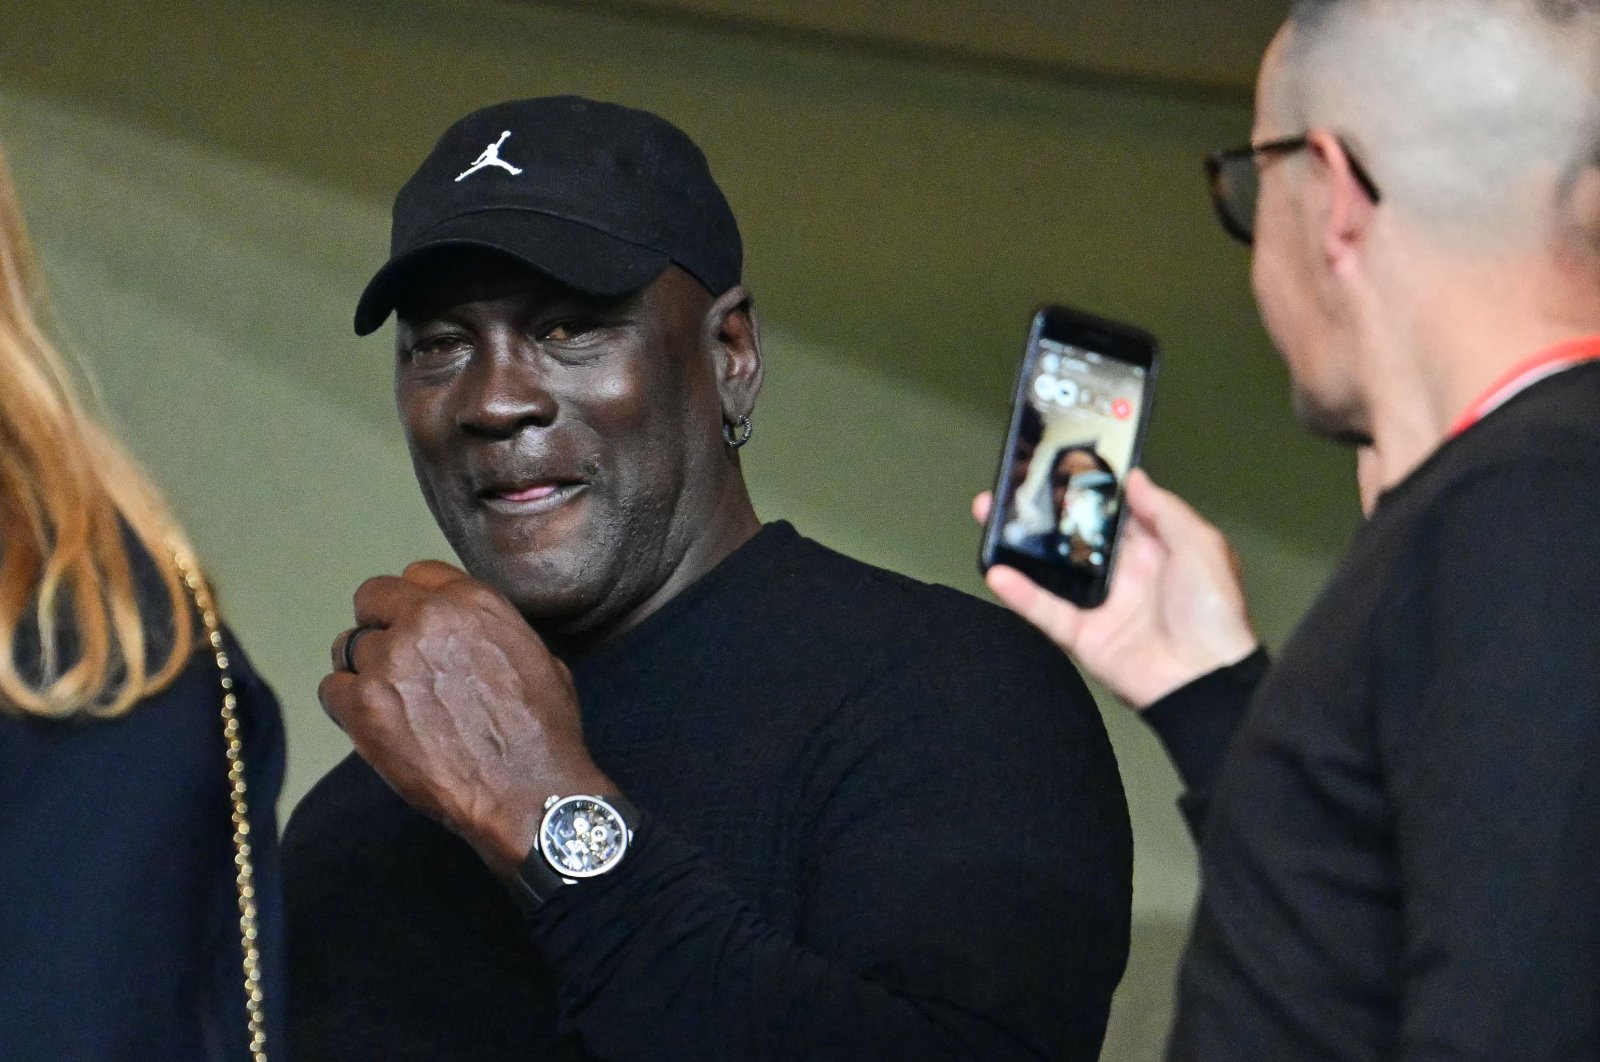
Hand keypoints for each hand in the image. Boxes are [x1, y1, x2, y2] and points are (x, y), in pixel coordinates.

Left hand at [321, 560, 613, 876]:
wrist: (528, 792)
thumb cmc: (543, 734)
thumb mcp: (539, 657)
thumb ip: (491, 633)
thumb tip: (471, 639)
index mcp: (474, 602)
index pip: (418, 575)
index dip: (415, 602)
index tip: (416, 625)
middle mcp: (427, 619)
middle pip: (372, 597)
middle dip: (379, 624)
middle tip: (393, 661)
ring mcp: (391, 659)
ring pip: (347, 646)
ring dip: (362, 669)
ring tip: (386, 701)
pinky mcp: (363, 704)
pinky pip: (331, 690)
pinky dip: (346, 707)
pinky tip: (373, 725)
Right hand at [975, 469, 1258, 708]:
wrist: (1208, 681)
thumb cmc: (1215, 614)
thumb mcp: (1202, 547)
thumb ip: (1165, 511)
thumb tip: (1135, 478)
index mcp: (1154, 549)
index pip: (1112, 512)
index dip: (1086, 489)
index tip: (1056, 464)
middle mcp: (1123, 573)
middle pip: (1072, 536)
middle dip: (1042, 512)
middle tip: (1011, 487)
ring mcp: (1100, 604)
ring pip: (1051, 568)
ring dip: (1020, 545)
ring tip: (988, 517)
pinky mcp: (1083, 636)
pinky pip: (1046, 611)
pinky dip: (1021, 595)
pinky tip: (997, 572)